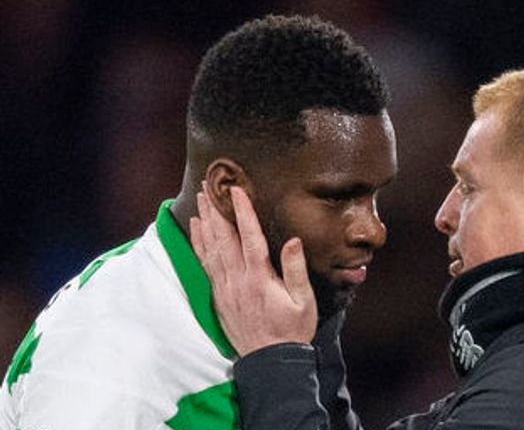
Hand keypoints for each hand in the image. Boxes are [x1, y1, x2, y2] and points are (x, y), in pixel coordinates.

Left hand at [189, 183, 317, 355]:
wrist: (271, 362)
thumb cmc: (292, 330)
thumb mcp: (303, 301)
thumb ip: (295, 270)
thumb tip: (293, 241)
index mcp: (259, 278)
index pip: (249, 237)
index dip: (242, 212)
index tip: (236, 191)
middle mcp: (237, 280)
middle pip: (223, 238)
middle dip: (216, 210)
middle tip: (209, 186)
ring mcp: (224, 288)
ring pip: (210, 249)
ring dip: (205, 223)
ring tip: (201, 201)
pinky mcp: (218, 297)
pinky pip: (204, 265)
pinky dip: (199, 245)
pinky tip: (196, 231)